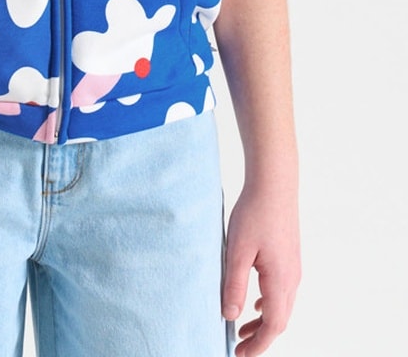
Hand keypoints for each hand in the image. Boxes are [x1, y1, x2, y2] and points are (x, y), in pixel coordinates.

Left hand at [222, 182, 300, 355]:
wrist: (274, 183)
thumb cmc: (255, 213)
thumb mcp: (238, 251)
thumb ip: (234, 285)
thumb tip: (230, 315)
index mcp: (281, 281)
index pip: (273, 326)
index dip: (257, 345)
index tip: (241, 355)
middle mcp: (292, 278)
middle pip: (279, 320)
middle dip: (260, 338)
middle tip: (239, 348)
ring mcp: (293, 268)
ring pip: (281, 306)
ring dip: (264, 321)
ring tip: (243, 329)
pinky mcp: (289, 257)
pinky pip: (282, 291)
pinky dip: (268, 304)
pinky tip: (255, 302)